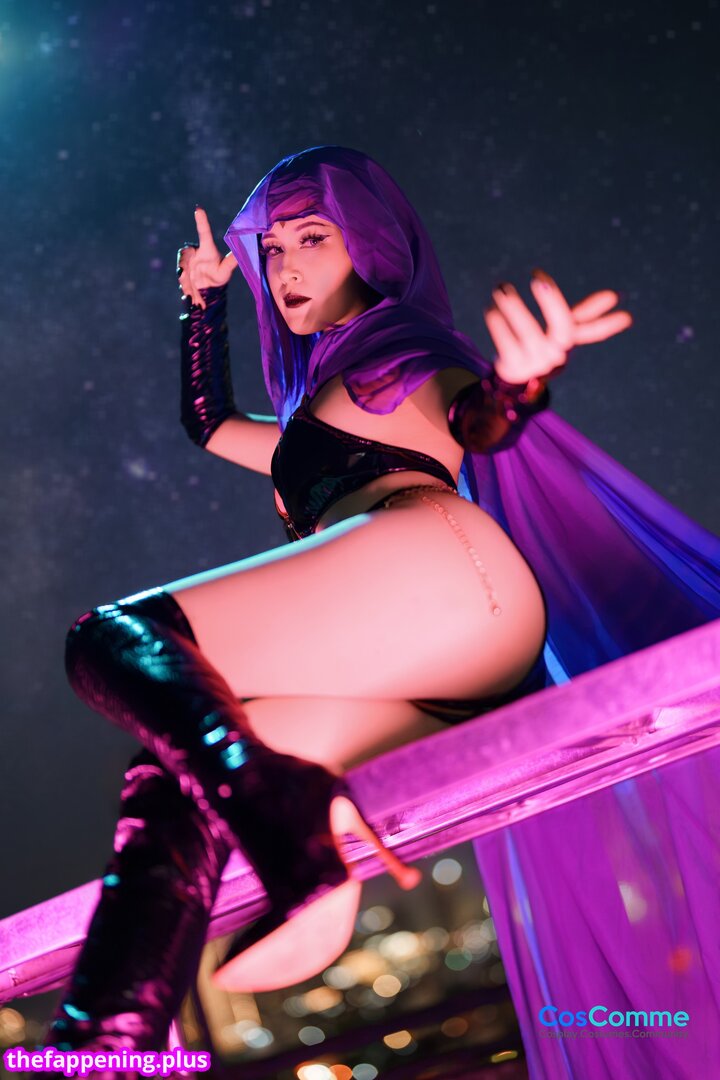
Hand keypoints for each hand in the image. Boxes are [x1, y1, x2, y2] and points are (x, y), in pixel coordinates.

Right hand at [176, 207, 236, 309]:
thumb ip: (231, 262)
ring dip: (186, 282)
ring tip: (193, 294)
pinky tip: (191, 297)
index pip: (203, 232)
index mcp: (206, 248)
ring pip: (182, 269)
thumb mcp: (225, 270)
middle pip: (184, 255)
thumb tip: (243, 253)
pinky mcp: (182, 272)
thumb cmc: (219, 277)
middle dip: (183, 267)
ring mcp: (187, 262)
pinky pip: (181, 279)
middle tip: (185, 276)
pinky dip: (186, 289)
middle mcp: (195, 253)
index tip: (199, 209)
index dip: (201, 221)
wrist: (209, 290)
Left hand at [484, 270, 632, 386]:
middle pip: (562, 329)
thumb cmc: (543, 346)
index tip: (558, 279)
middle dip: (552, 303)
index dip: (587, 308)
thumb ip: (586, 314)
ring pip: (529, 333)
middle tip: (538, 279)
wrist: (517, 379)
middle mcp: (555, 355)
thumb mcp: (562, 330)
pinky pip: (507, 344)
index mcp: (567, 342)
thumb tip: (614, 298)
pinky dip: (499, 326)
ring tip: (502, 289)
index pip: (583, 327)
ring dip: (517, 310)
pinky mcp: (513, 367)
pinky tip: (491, 309)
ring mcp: (535, 363)